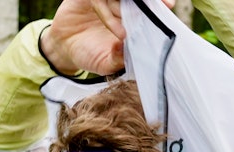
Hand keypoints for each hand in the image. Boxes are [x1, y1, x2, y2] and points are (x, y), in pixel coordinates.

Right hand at [42, 0, 176, 75]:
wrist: (63, 49)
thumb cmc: (90, 55)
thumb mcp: (107, 63)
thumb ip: (120, 59)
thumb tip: (131, 49)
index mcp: (127, 17)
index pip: (145, 6)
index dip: (157, 4)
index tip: (170, 5)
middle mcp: (117, 6)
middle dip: (148, 0)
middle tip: (164, 3)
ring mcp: (102, 1)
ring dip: (125, 12)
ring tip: (126, 34)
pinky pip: (99, 0)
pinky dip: (108, 13)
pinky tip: (118, 30)